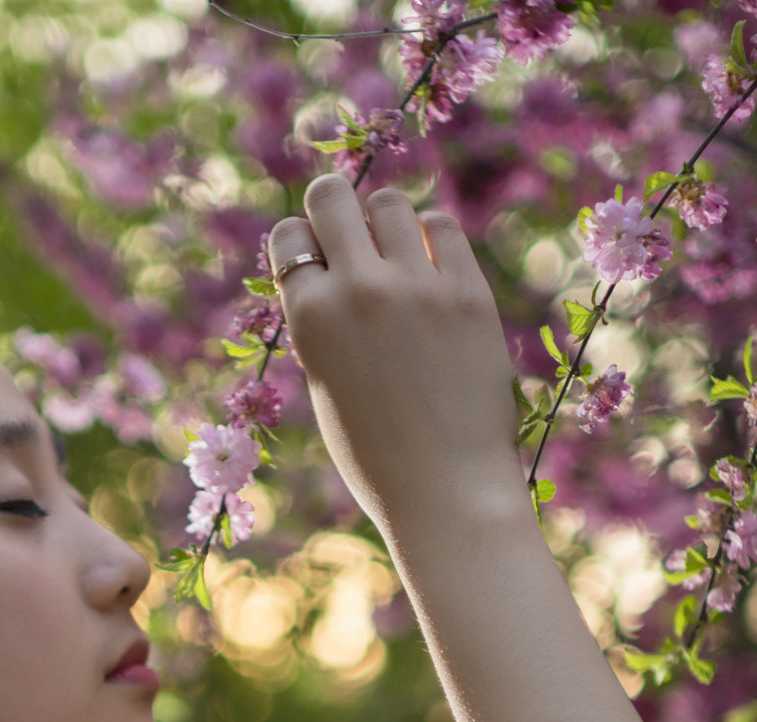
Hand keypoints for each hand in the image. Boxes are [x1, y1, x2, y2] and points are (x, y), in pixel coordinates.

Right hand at [268, 176, 523, 535]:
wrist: (446, 491)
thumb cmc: (376, 454)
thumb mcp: (323, 384)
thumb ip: (321, 321)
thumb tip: (326, 265)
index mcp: (310, 317)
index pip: (288, 237)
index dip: (300, 246)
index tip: (317, 264)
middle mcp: (358, 289)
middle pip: (332, 195)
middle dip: (333, 207)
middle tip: (349, 235)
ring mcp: (417, 286)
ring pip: (390, 203)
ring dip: (385, 221)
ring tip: (397, 257)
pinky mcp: (468, 292)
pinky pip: (444, 226)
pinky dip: (432, 237)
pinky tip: (432, 267)